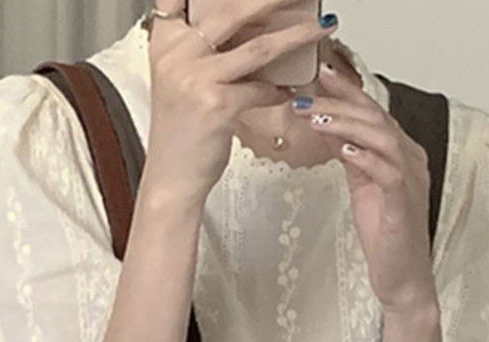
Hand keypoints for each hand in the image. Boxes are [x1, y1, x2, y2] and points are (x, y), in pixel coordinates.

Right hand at [145, 0, 338, 205]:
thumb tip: (254, 26)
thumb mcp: (185, 79)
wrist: (171, 178)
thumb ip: (209, 50)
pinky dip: (279, 91)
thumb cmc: (182, 132)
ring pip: (258, 46)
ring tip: (320, 26)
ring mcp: (196, 78)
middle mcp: (178, 54)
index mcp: (167, 41)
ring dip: (297, 35)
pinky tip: (290, 91)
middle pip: (233, 9)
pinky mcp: (217, 105)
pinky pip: (261, 89)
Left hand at [291, 61, 438, 314]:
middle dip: (338, 103)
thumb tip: (325, 123)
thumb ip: (348, 153)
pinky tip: (344, 150)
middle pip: (375, 117)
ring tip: (316, 118)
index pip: (372, 111)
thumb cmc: (385, 235)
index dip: (347, 90)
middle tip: (305, 97)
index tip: (320, 73)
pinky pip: (388, 173)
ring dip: (347, 125)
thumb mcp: (360, 185)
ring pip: (382, 138)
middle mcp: (409, 159)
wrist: (403, 279)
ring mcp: (409, 181)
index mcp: (399, 152)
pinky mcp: (403, 206)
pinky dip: (366, 158)